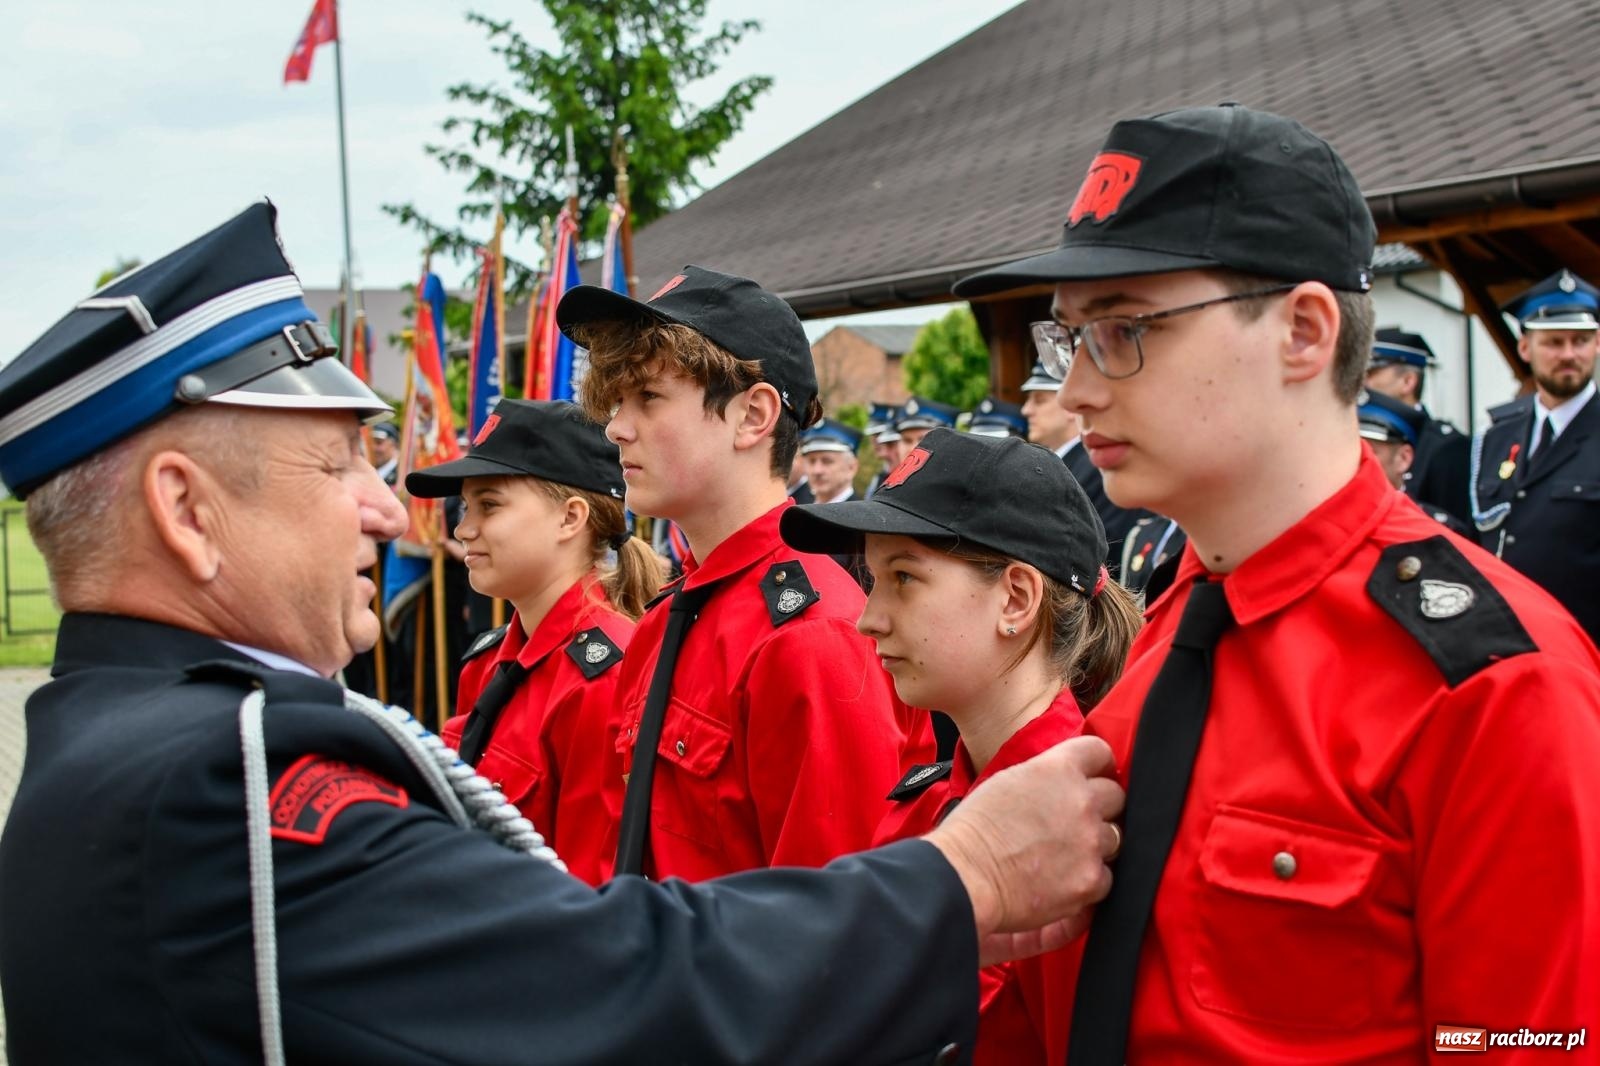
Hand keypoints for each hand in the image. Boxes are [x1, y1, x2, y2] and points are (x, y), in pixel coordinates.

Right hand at [924, 735, 1122, 964]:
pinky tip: (1064, 881)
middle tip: (1078, 821)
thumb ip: (1045, 778)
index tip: (1097, 775)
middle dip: (1101, 807)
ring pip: (1115, 838)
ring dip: (1095, 845)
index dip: (1100, 765)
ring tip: (1066, 856)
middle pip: (1116, 796)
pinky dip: (1088, 880)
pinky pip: (1107, 877)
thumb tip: (1063, 784)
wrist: (965, 875)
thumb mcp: (1008, 781)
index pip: (1100, 751)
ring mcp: (1090, 841)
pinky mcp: (1091, 879)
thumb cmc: (974, 830)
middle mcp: (1082, 800)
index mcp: (1058, 769)